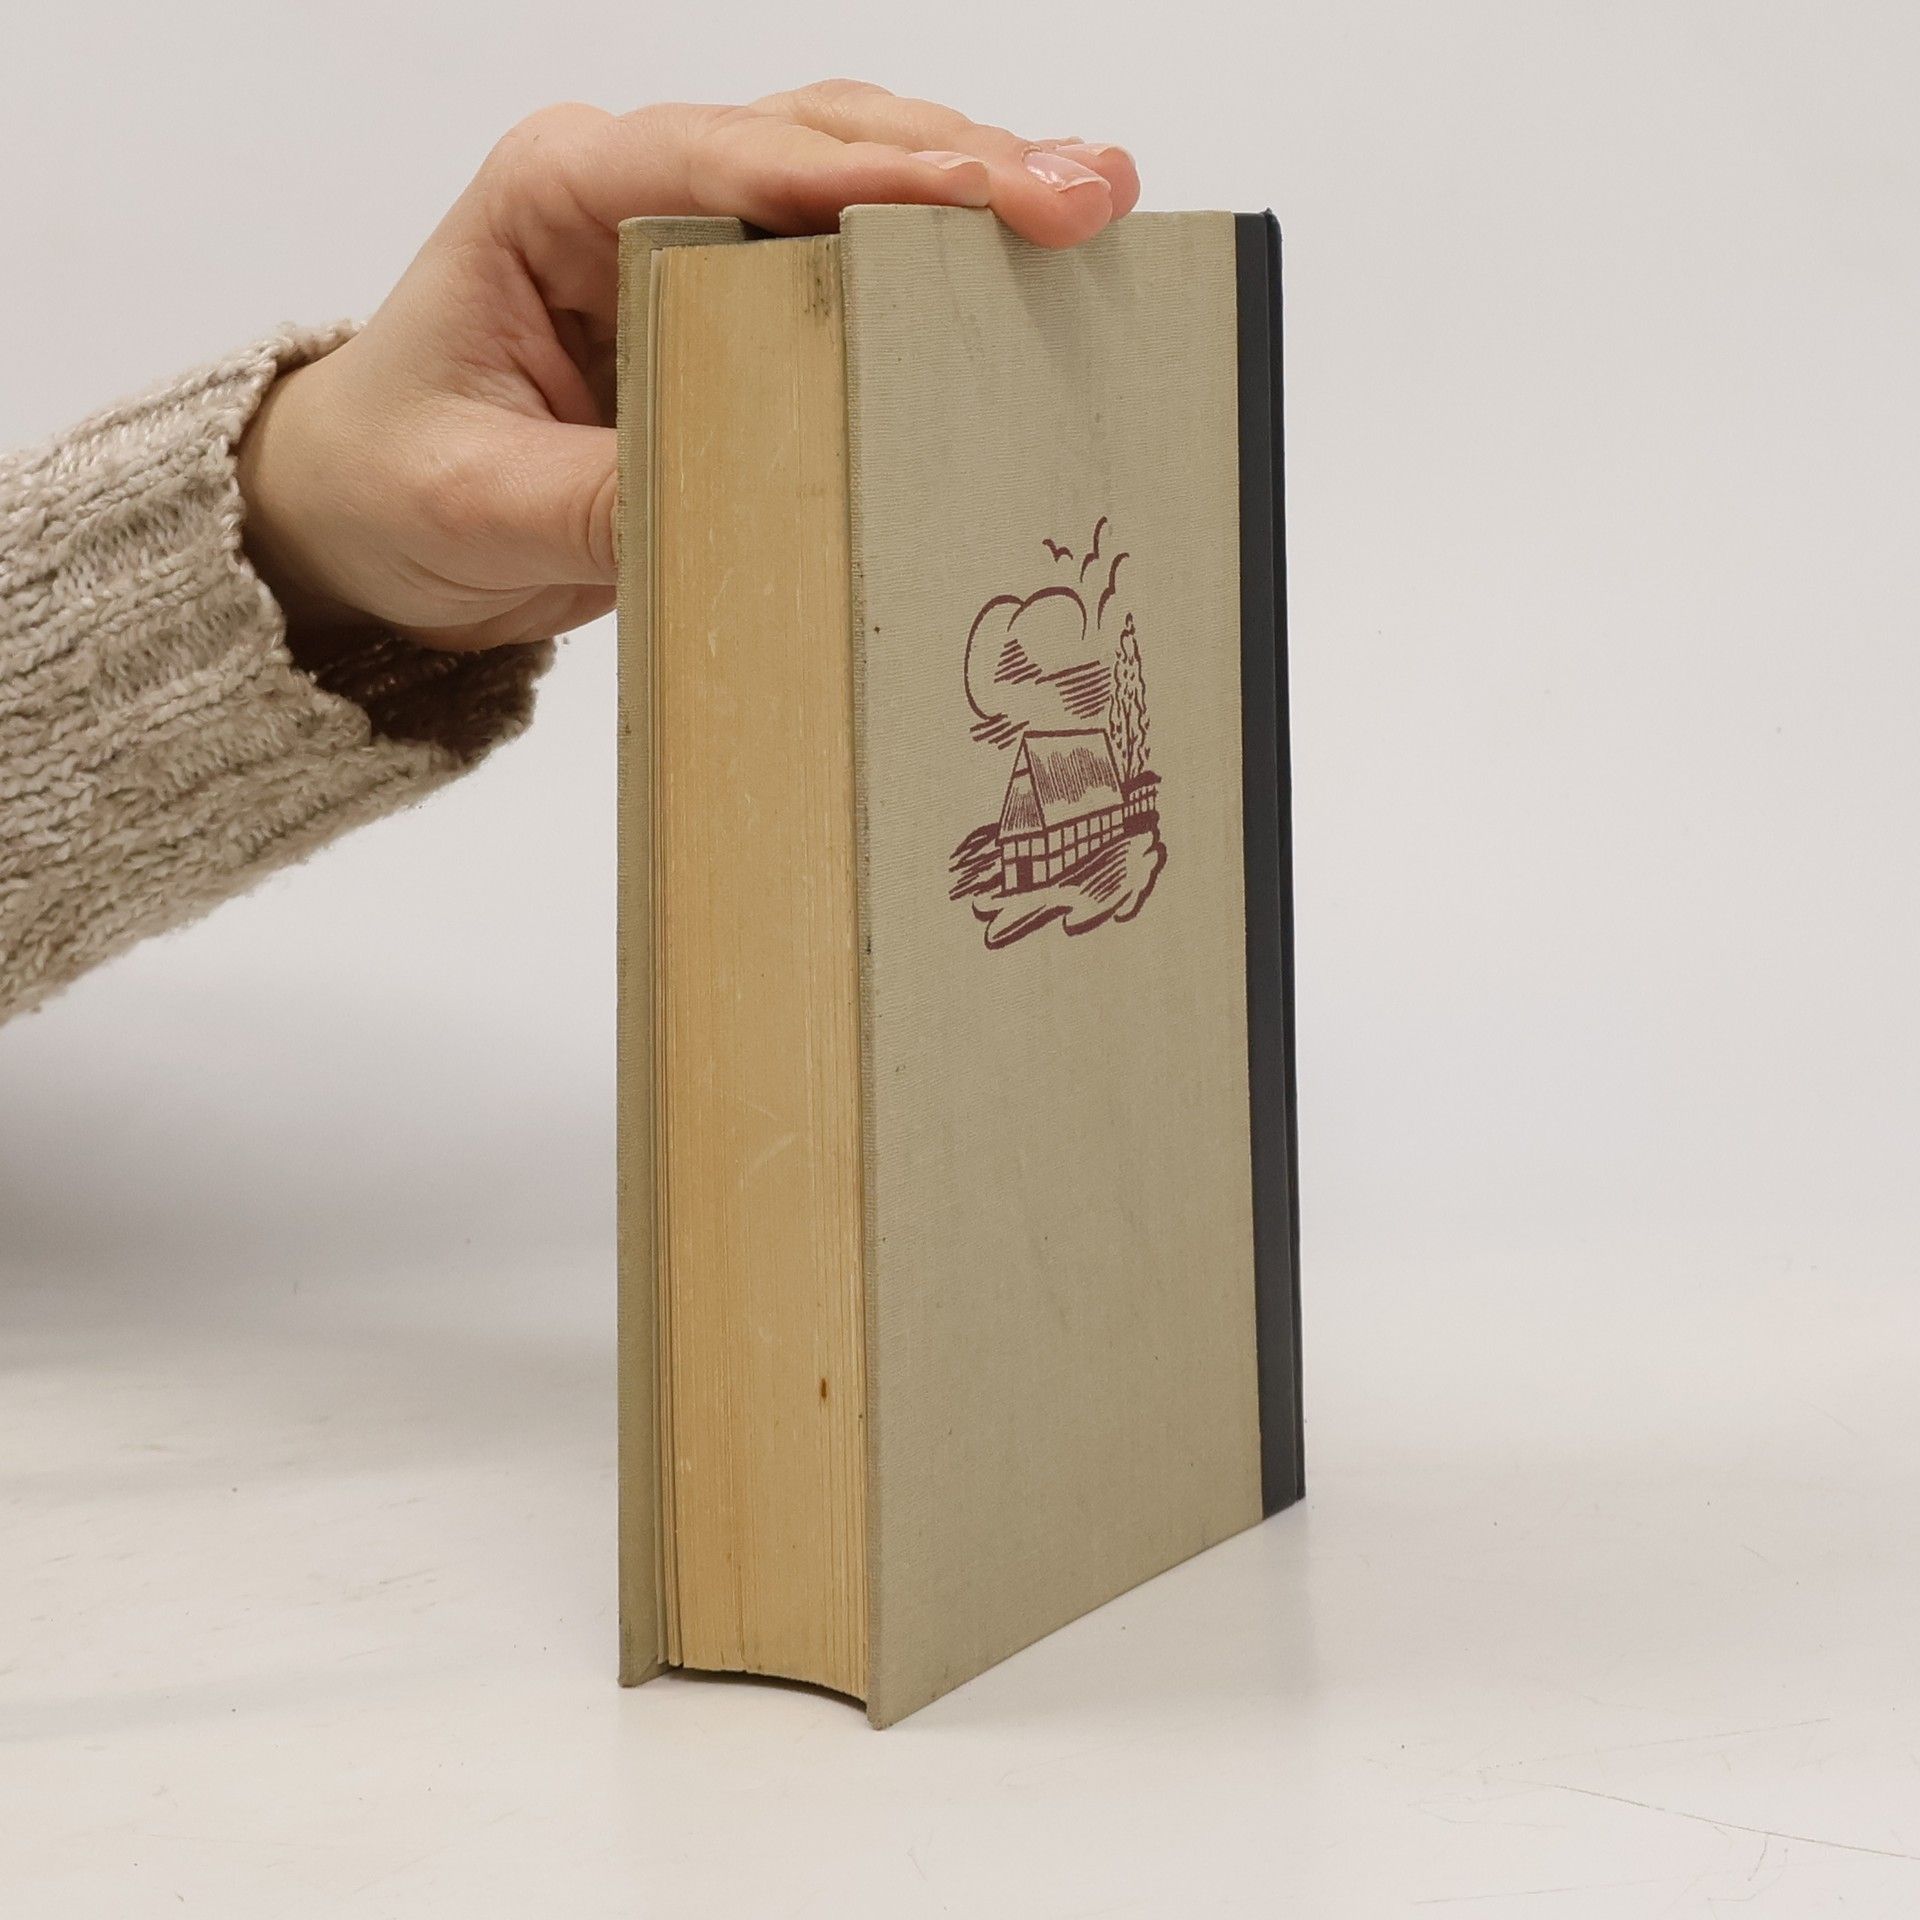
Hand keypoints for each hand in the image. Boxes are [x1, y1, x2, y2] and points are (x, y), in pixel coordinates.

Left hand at [237, 82, 1140, 652]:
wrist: (370, 520)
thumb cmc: (396, 482)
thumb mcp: (475, 503)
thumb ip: (597, 499)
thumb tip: (735, 504)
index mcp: (557, 192)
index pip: (734, 161)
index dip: (875, 175)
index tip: (993, 194)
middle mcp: (633, 188)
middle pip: (818, 139)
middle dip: (959, 159)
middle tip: (1088, 192)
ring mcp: (690, 239)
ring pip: (849, 174)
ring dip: (968, 187)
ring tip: (1090, 206)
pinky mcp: (731, 307)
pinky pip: (846, 263)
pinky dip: (935, 260)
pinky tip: (1019, 270)